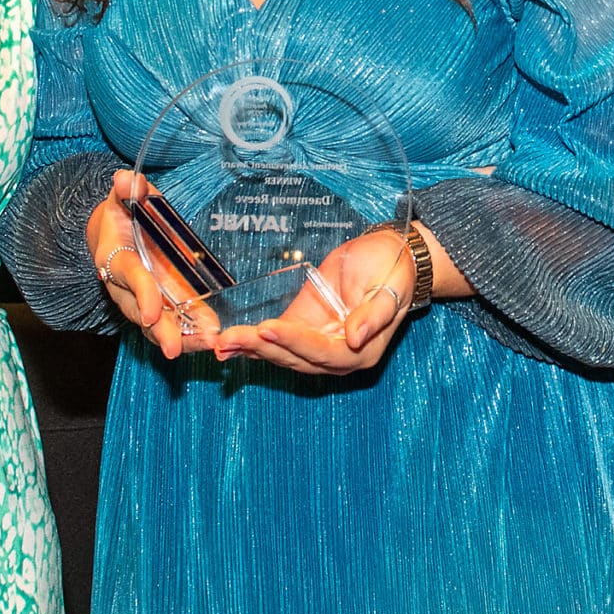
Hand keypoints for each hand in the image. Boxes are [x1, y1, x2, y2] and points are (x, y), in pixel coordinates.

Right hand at [85, 169, 219, 359]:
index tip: (153, 315)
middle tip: (176, 349)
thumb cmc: (123, 212)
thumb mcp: (123, 197)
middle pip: (142, 313)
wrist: (113, 233)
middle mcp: (125, 287)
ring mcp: (142, 300)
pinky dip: (190, 336)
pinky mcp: (159, 307)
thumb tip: (126, 179)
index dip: (142, 295)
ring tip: (207, 347)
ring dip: (181, 340)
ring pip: (158, 327)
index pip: (131, 278)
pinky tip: (213, 342)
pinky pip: (172, 326)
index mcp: (116, 258)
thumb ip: (127, 189)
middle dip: (161, 332)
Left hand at [219, 226, 415, 375]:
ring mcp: (318, 345)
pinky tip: (227, 343)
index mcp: (361, 351)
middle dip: (261, 347)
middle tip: (230, 338)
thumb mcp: (390, 287)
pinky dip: (253, 343)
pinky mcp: (303, 330)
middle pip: (295, 357)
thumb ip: (374, 314)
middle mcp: (338, 356)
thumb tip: (355, 337)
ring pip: (281, 354)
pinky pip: (276, 342)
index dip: (294, 341)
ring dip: (250, 349)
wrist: (390, 256)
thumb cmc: (393, 269)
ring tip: (220, 343)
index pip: (322, 351)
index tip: (268, 329)